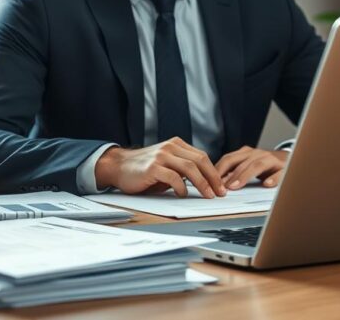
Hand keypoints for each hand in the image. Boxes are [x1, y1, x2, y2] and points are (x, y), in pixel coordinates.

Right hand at [94, 137, 226, 198]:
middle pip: (200, 160)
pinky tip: (183, 194)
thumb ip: (182, 169)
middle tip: (220, 192)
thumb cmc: (144, 169)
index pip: (202, 157)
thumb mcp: (166, 164)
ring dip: (202, 183)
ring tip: (208, 195)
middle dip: (213, 178)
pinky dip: (181, 187)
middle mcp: (170, 147)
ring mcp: (161, 156)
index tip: (221, 186)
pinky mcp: (153, 167)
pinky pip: (173, 177)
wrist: (118, 166)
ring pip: (190, 168)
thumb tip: (204, 182)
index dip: (214, 172)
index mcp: (176, 144)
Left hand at [216, 146, 288, 189]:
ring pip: (257, 165)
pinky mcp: (284, 167)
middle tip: (221, 188)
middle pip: (241, 162)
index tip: (210, 182)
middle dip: (229, 175)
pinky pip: (279, 172)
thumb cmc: (266, 165)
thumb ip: (235, 172)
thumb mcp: (249, 165)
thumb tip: (217, 182)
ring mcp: (271, 159)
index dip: (218, 170)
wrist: (291, 158)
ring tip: (236, 186)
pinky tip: (267, 184)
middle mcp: (258, 154)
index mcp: (246, 153)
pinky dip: (273, 178)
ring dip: (245, 176)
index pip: (229, 159)